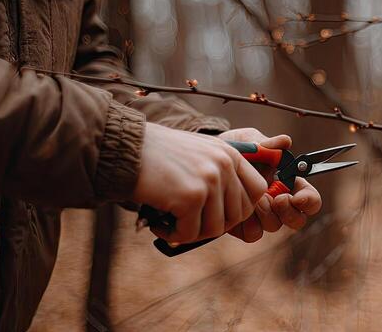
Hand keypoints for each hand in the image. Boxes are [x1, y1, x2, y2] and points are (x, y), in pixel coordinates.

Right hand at [132, 123, 267, 243]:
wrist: (123, 148)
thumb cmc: (157, 156)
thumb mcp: (199, 154)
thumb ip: (221, 174)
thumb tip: (238, 211)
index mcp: (230, 154)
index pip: (257, 190)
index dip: (240, 209)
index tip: (217, 214)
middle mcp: (224, 165)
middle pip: (238, 215)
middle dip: (213, 225)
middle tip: (189, 223)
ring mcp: (209, 180)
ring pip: (215, 228)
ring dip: (191, 232)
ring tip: (170, 223)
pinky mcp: (191, 196)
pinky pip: (190, 233)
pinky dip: (173, 235)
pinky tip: (158, 224)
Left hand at [218, 128, 322, 242]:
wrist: (206, 161)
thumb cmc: (233, 148)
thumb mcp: (249, 140)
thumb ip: (267, 144)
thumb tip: (285, 141)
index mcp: (286, 182)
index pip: (308, 198)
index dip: (309, 200)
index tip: (298, 196)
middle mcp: (277, 201)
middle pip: (297, 219)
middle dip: (290, 212)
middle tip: (277, 199)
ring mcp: (260, 215)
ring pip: (274, 226)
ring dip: (265, 213)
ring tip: (250, 198)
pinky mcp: (243, 225)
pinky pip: (253, 233)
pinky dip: (247, 223)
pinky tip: (237, 207)